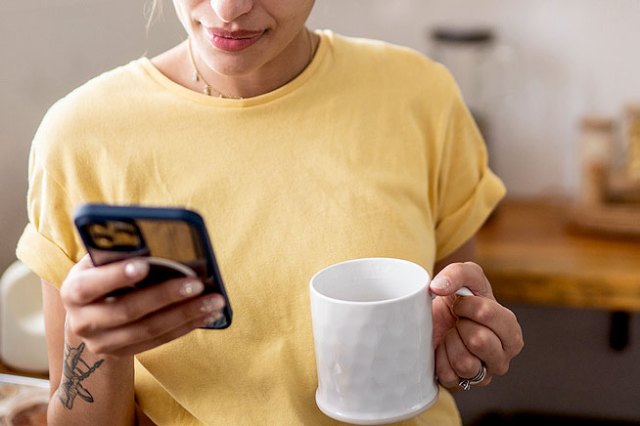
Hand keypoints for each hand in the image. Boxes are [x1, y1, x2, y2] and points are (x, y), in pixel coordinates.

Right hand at [60, 255, 225, 357]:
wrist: (88, 316)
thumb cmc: (101, 276)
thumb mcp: (99, 263)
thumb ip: (118, 253)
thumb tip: (155, 241)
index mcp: (74, 291)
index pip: (92, 285)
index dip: (116, 276)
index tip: (144, 265)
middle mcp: (83, 322)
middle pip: (128, 310)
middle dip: (166, 295)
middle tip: (197, 283)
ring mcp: (103, 343)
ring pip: (150, 329)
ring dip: (186, 314)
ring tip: (214, 300)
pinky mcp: (124, 354)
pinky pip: (160, 340)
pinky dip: (187, 326)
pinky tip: (208, 313)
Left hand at [429, 262, 522, 389]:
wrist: (433, 320)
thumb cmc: (457, 299)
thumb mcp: (465, 276)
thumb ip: (458, 273)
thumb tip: (438, 286)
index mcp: (511, 332)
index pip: (486, 313)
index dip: (466, 304)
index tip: (461, 304)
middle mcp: (502, 358)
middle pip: (479, 340)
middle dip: (460, 325)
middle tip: (458, 323)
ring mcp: (483, 376)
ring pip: (465, 363)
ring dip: (450, 343)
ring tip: (451, 336)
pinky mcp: (462, 387)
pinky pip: (449, 375)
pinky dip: (439, 359)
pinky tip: (443, 351)